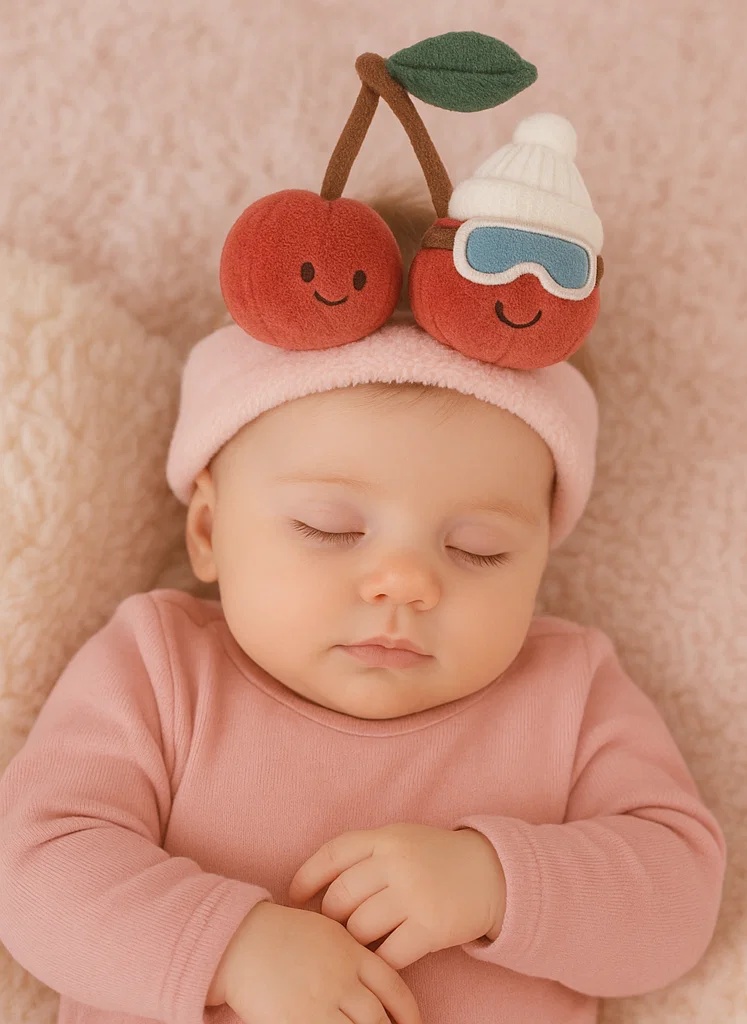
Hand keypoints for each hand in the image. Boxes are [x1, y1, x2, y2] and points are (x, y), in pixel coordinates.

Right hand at [207, 901, 421, 1023]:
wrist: (240, 940)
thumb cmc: (282, 934)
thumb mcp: (326, 932)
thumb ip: (352, 954)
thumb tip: (373, 982)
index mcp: (352, 952)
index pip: (394, 988)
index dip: (409, 1013)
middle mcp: (342, 978)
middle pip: (379, 1018)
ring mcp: (321, 1002)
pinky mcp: (298, 1021)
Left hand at [288, 824, 505, 969]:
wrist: (491, 873)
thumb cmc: (435, 859)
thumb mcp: (401, 841)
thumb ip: (365, 855)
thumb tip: (315, 888)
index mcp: (386, 837)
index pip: (332, 854)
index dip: (307, 876)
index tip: (294, 895)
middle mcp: (397, 861)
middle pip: (340, 897)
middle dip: (332, 917)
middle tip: (338, 926)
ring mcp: (414, 893)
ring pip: (360, 928)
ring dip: (355, 941)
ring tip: (362, 941)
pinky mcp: (431, 926)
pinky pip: (389, 953)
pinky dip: (381, 959)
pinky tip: (385, 955)